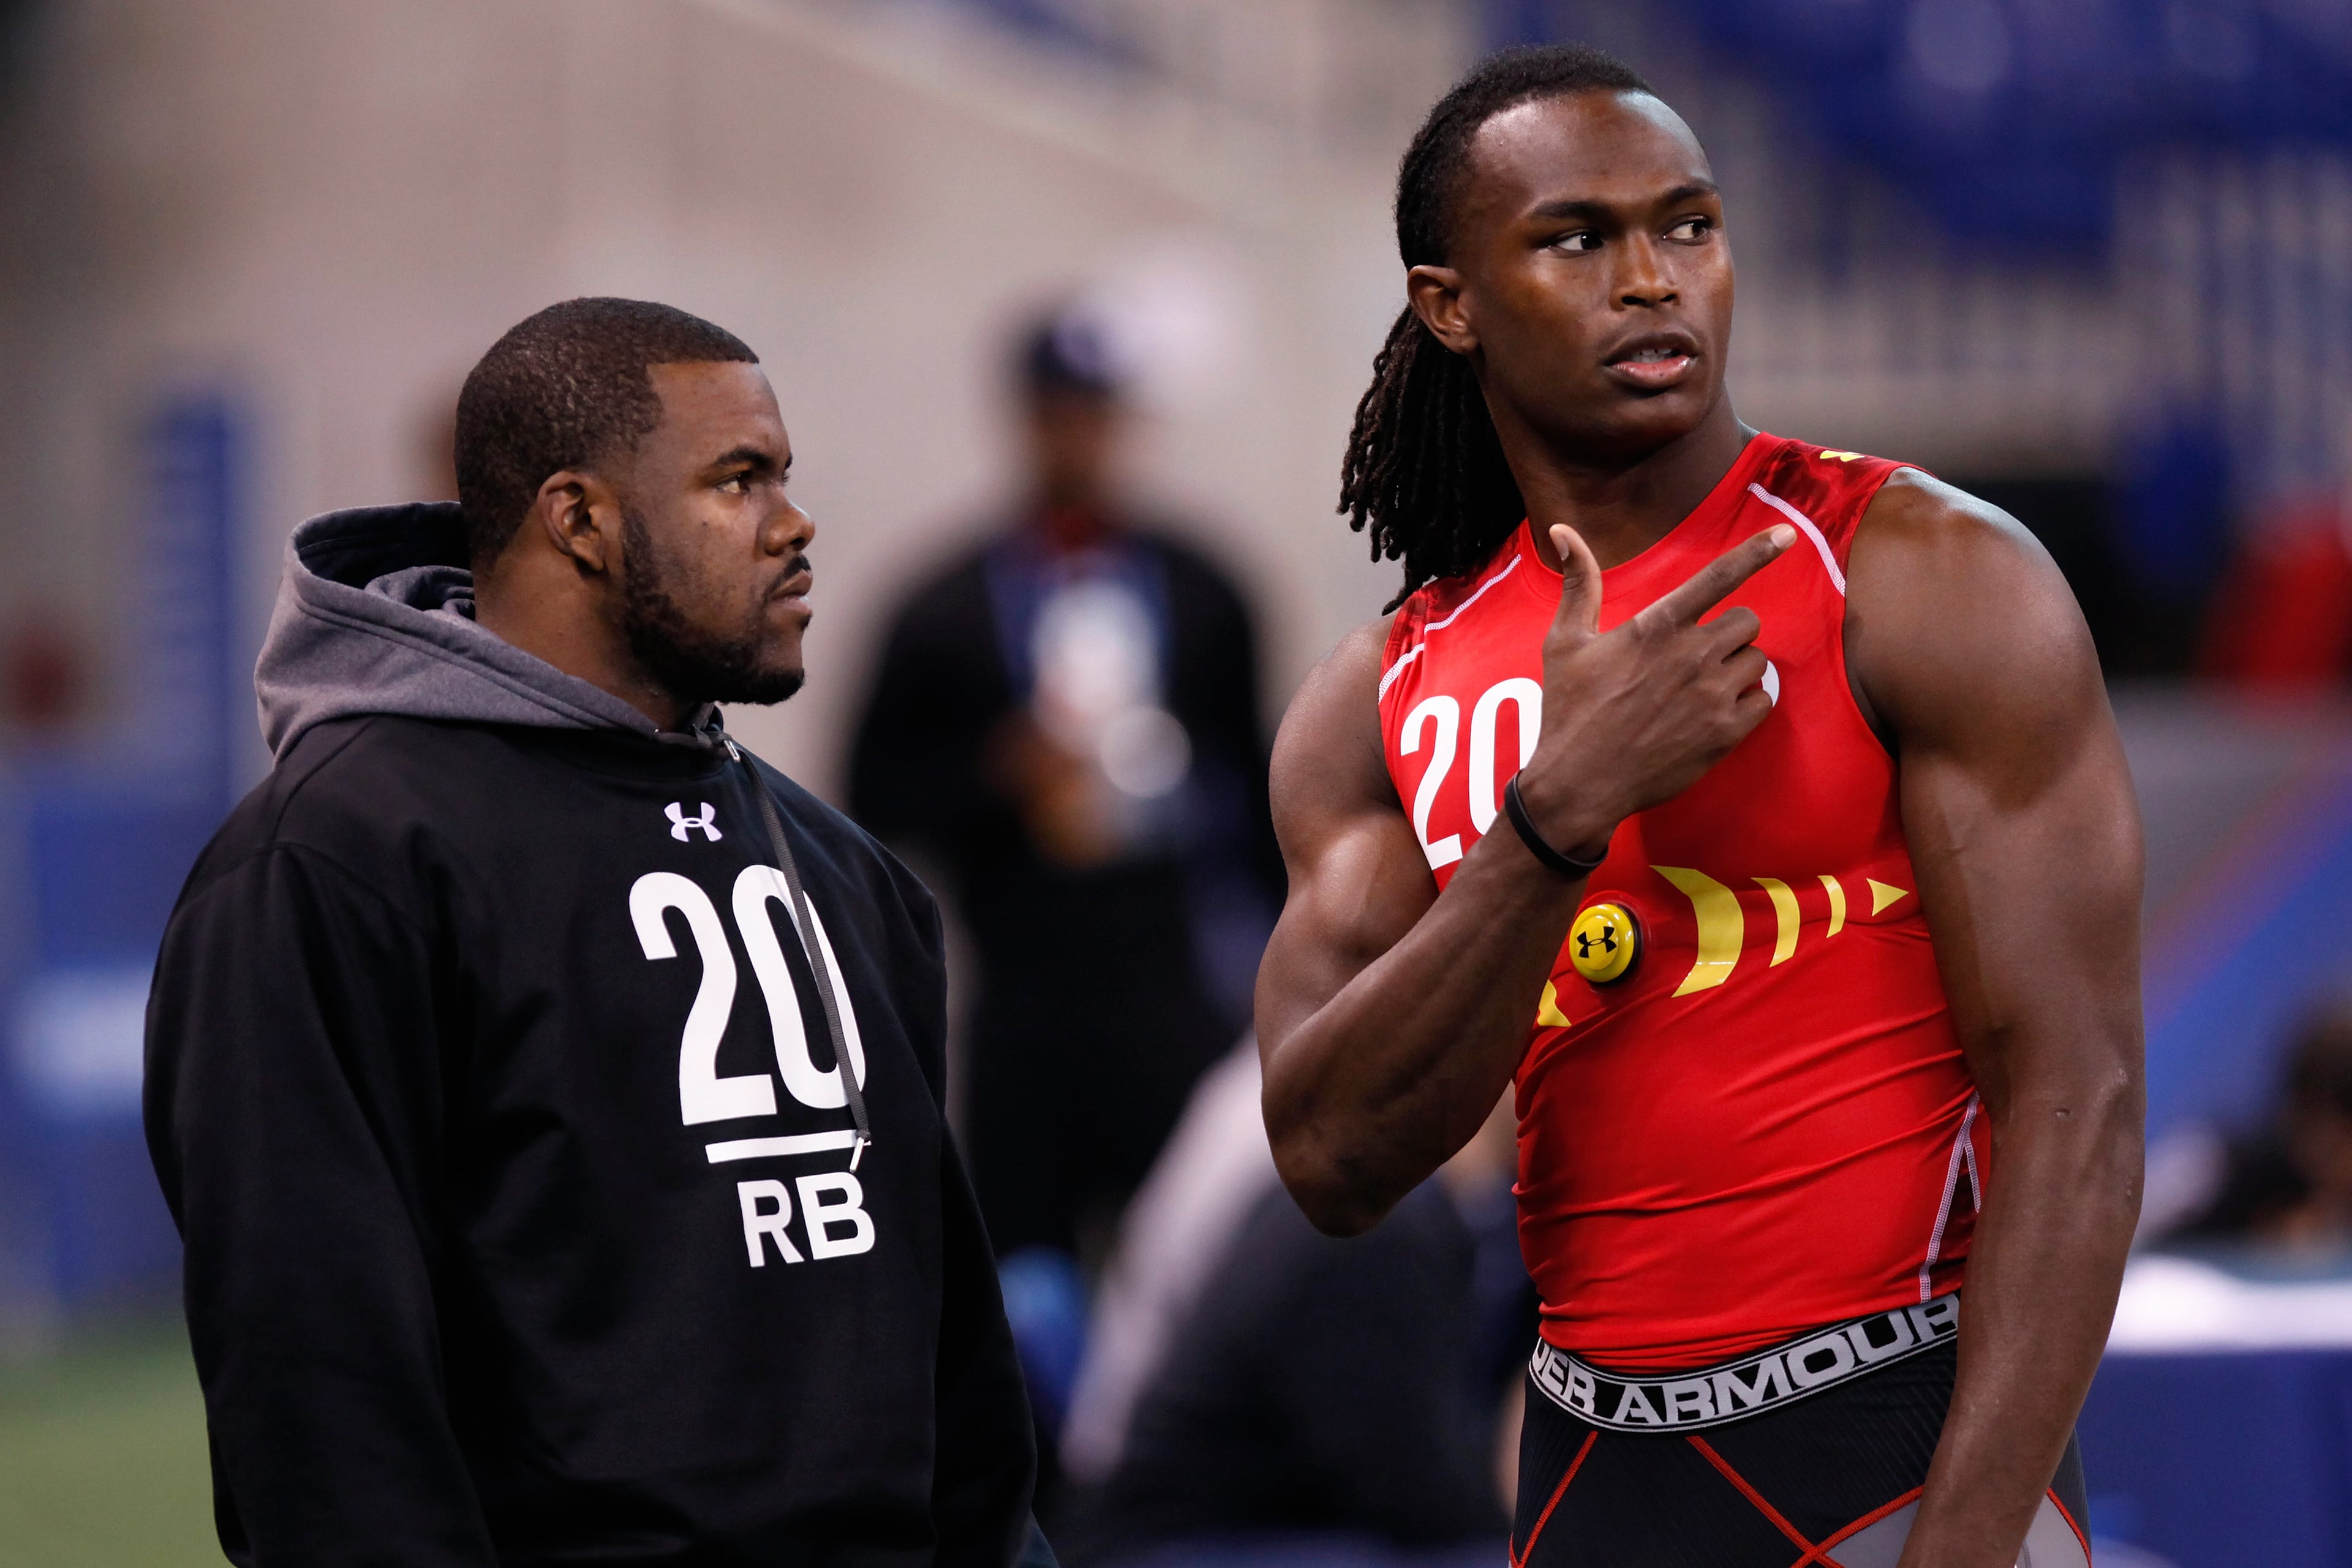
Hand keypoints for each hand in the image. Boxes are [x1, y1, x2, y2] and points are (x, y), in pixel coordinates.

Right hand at [1516, 521, 1793, 855]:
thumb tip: (1561, 531)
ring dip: (1737, 669)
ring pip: (1757, 661)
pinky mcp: (1724, 734)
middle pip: (1747, 620)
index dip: (1757, 551)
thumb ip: (1578, 584)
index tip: (1787, 534)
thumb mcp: (1565, 643)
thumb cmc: (1569, 711)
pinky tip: (1714, 714)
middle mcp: (1690, 655)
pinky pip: (1763, 702)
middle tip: (1697, 656)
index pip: (1718, 576)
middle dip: (1730, 633)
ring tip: (1701, 689)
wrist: (1579, 784)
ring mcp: (1711, 696)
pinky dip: (1747, 705)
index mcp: (1656, 626)